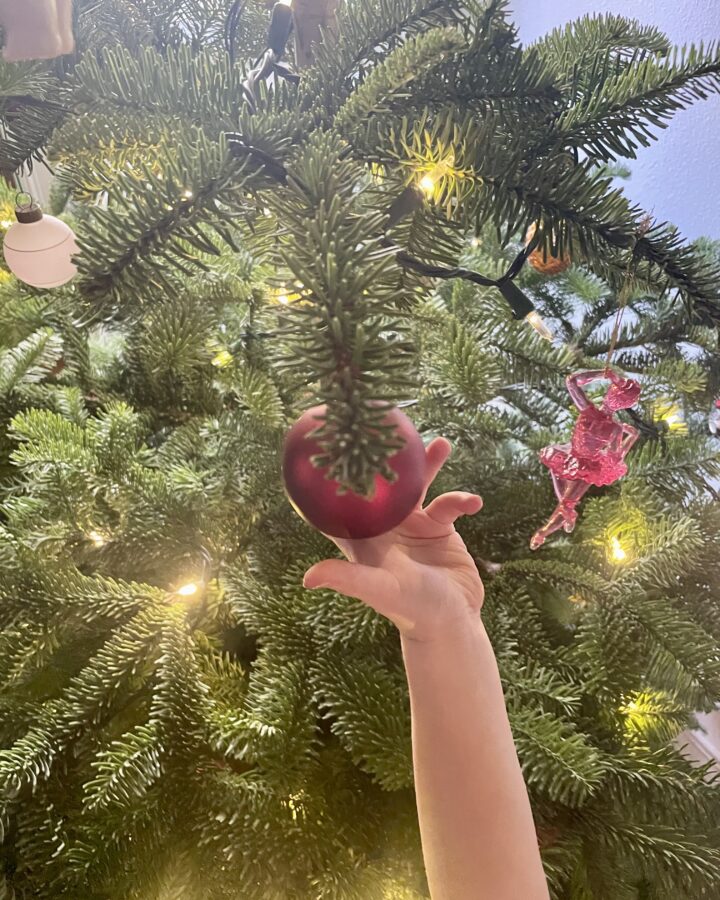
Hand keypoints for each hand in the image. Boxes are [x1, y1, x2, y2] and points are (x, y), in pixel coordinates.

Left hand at [303, 438, 483, 642]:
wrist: (453, 623)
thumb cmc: (411, 610)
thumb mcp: (380, 590)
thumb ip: (349, 579)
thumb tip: (309, 577)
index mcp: (365, 538)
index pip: (342, 505)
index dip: (334, 480)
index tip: (330, 448)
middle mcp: (387, 527)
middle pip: (383, 485)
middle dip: (386, 459)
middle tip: (393, 430)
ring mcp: (414, 526)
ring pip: (417, 486)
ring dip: (427, 466)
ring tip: (441, 444)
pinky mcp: (441, 529)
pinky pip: (449, 503)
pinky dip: (461, 500)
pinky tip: (474, 502)